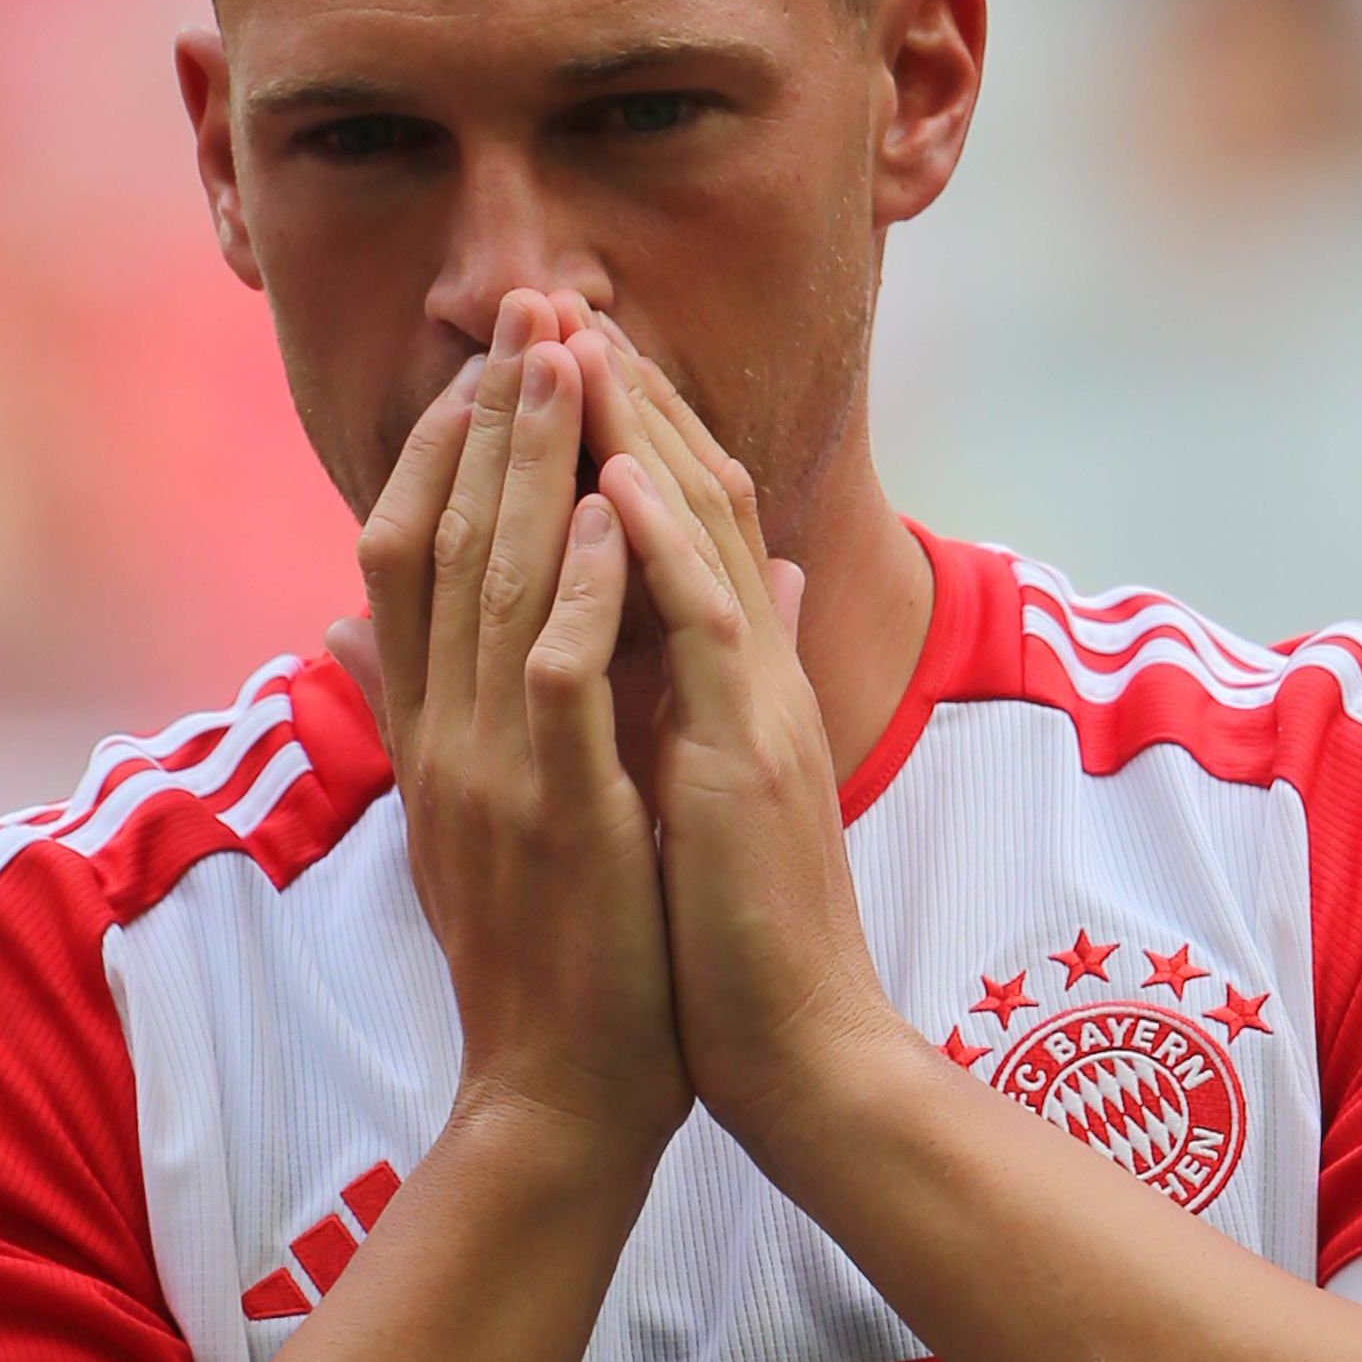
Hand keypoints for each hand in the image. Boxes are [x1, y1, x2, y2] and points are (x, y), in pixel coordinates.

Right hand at [349, 292, 688, 1159]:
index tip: (487, 361)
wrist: (565, 1102)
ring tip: (566, 356)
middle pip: (441, 538)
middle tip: (526, 304)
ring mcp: (493, 775)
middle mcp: (442, 740)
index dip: (442, 448)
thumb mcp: (516, 820)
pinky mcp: (558, 817)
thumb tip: (442, 639)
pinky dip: (584, 585)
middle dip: (486, 415)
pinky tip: (617, 506)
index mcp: (432, 737)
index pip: (408, 556)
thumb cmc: (565, 967)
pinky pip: (559, 676)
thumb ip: (498, 715)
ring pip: (494, 582)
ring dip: (533, 463)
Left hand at [571, 325, 896, 1162]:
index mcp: (741, 690)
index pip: (687, 530)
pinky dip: (665, 547)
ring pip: (707, 539)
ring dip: (641, 433)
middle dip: (625, 399)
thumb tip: (733, 624)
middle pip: (699, 500)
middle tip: (557, 300)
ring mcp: (762, 713)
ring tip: (576, 341)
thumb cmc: (739, 954)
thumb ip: (712, 704)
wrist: (804, 1062)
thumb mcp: (715, 805)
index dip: (628, 437)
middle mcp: (759, 681)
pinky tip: (621, 475)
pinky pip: (710, 632)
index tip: (557, 359)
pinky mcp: (752, 763)